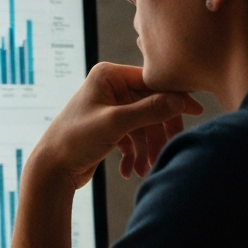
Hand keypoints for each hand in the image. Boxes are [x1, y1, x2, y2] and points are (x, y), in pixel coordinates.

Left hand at [31, 62, 203, 186]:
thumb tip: (180, 100)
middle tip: (168, 151)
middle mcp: (109, 87)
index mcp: (108, 75)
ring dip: (146, 149)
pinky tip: (130, 171)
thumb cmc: (74, 141)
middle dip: (158, 132)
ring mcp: (109, 108)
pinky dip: (134, 154)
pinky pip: (132, 137)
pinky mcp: (108, 128)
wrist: (50, 170)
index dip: (174, 97)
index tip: (197, 112)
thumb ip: (148, 111)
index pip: (152, 81)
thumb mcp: (114, 124)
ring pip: (143, 125)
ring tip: (145, 169)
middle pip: (151, 105)